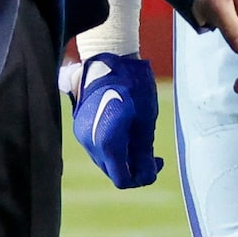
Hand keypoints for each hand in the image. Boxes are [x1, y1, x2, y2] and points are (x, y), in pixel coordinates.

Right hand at [69, 52, 162, 186]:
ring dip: (123, 157)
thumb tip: (147, 174)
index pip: (122, 179)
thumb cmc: (133, 85)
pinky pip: (98, 147)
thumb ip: (143, 151)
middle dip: (133, 168)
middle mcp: (89, 142)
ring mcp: (82, 134)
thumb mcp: (146, 120)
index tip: (157, 164)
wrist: (108, 57)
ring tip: (141, 141)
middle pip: (112, 171)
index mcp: (107, 143)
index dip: (141, 179)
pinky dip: (113, 147)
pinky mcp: (81, 126)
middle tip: (154, 156)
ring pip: (105, 160)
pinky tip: (126, 132)